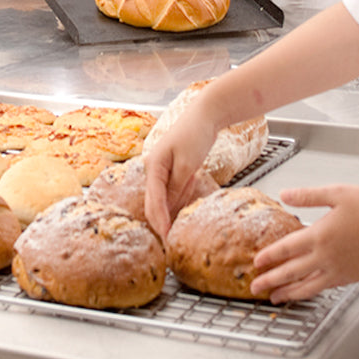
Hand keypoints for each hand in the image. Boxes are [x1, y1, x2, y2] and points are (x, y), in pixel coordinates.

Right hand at [143, 105, 219, 237]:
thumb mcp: (187, 164)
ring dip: (168, 214)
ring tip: (174, 235)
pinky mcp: (173, 168)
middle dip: (160, 222)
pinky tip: (182, 212)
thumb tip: (168, 209)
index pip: (154, 201)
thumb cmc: (194, 134)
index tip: (167, 241)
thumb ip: (177, 187)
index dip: (160, 222)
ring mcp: (163, 168)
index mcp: (153, 166)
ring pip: (163, 197)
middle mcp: (154, 168)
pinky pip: (172, 190)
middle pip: (153, 201)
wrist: (205, 114)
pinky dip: (177, 201)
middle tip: (169, 244)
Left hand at [250, 186, 358, 301]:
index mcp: (319, 236)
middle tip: (254, 288)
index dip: (269, 257)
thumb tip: (284, 195)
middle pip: (292, 272)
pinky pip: (325, 287)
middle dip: (271, 280)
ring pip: (308, 285)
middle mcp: (326, 256)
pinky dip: (310, 291)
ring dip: (289, 292)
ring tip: (275, 298)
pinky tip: (306, 292)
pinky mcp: (352, 276)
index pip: (286, 249)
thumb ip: (307, 196)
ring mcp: (339, 269)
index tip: (255, 263)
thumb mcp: (337, 194)